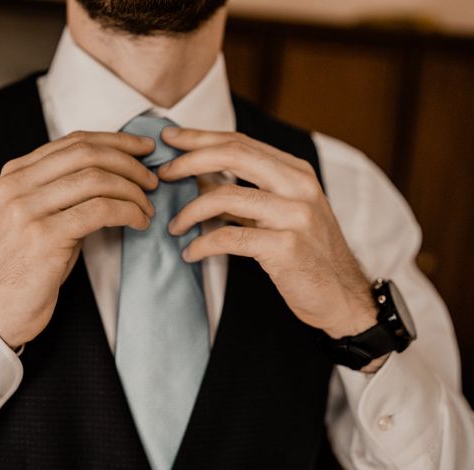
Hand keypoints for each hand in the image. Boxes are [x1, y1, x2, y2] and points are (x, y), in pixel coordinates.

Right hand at [0, 131, 156, 348]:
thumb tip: (115, 168)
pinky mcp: (44, 236)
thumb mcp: (38, 216)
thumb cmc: (29, 264)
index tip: (145, 148)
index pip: (74, 141)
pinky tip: (139, 222)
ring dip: (133, 192)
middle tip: (152, 181)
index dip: (116, 141)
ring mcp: (27, 209)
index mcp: (15, 174)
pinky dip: (128, 212)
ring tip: (147, 208)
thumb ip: (61, 188)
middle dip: (129, 163)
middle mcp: (17, 185)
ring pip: (96, 180)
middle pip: (87, 154)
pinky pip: (100, 210)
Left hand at [159, 128, 376, 339]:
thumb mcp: (283, 213)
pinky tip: (191, 253)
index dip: (200, 138)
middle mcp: (298, 186)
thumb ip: (249, 193)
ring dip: (191, 211)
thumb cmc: (308, 254)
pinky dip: (202, 245)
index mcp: (296, 172)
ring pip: (226, 196)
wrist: (343, 296)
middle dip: (189, 161)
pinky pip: (230, 238)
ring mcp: (295, 215)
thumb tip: (200, 177)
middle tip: (162, 174)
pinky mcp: (286, 247)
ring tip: (174, 226)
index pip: (241, 142)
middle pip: (233, 155)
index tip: (170, 140)